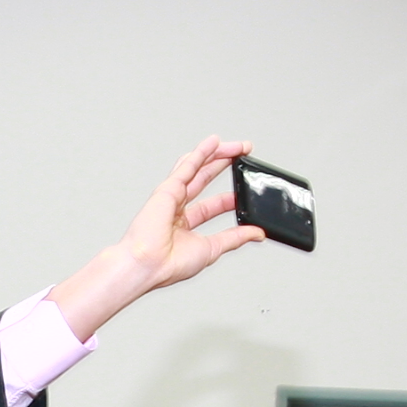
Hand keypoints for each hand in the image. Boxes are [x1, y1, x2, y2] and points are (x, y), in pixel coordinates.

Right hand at [51, 137, 269, 338]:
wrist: (149, 264)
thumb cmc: (169, 264)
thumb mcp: (213, 248)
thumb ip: (235, 238)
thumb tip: (257, 233)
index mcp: (184, 225)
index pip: (212, 205)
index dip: (230, 197)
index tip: (245, 191)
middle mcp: (177, 208)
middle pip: (205, 179)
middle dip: (225, 166)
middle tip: (243, 156)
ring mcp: (172, 196)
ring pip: (197, 168)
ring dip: (217, 154)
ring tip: (236, 146)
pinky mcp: (168, 189)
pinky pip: (188, 166)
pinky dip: (201, 152)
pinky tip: (214, 141)